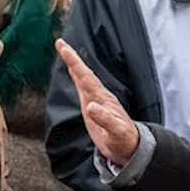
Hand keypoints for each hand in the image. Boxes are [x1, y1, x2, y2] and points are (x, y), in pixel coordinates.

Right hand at [56, 39, 139, 165]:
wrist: (129, 147)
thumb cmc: (123, 140)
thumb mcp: (116, 132)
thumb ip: (105, 119)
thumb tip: (91, 106)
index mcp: (103, 99)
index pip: (86, 77)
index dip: (75, 63)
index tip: (65, 49)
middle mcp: (99, 96)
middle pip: (83, 73)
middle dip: (72, 58)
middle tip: (60, 43)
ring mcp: (96, 100)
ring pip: (83, 78)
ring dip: (73, 64)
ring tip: (64, 50)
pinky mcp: (93, 107)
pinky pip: (83, 87)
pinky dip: (76, 76)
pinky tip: (73, 71)